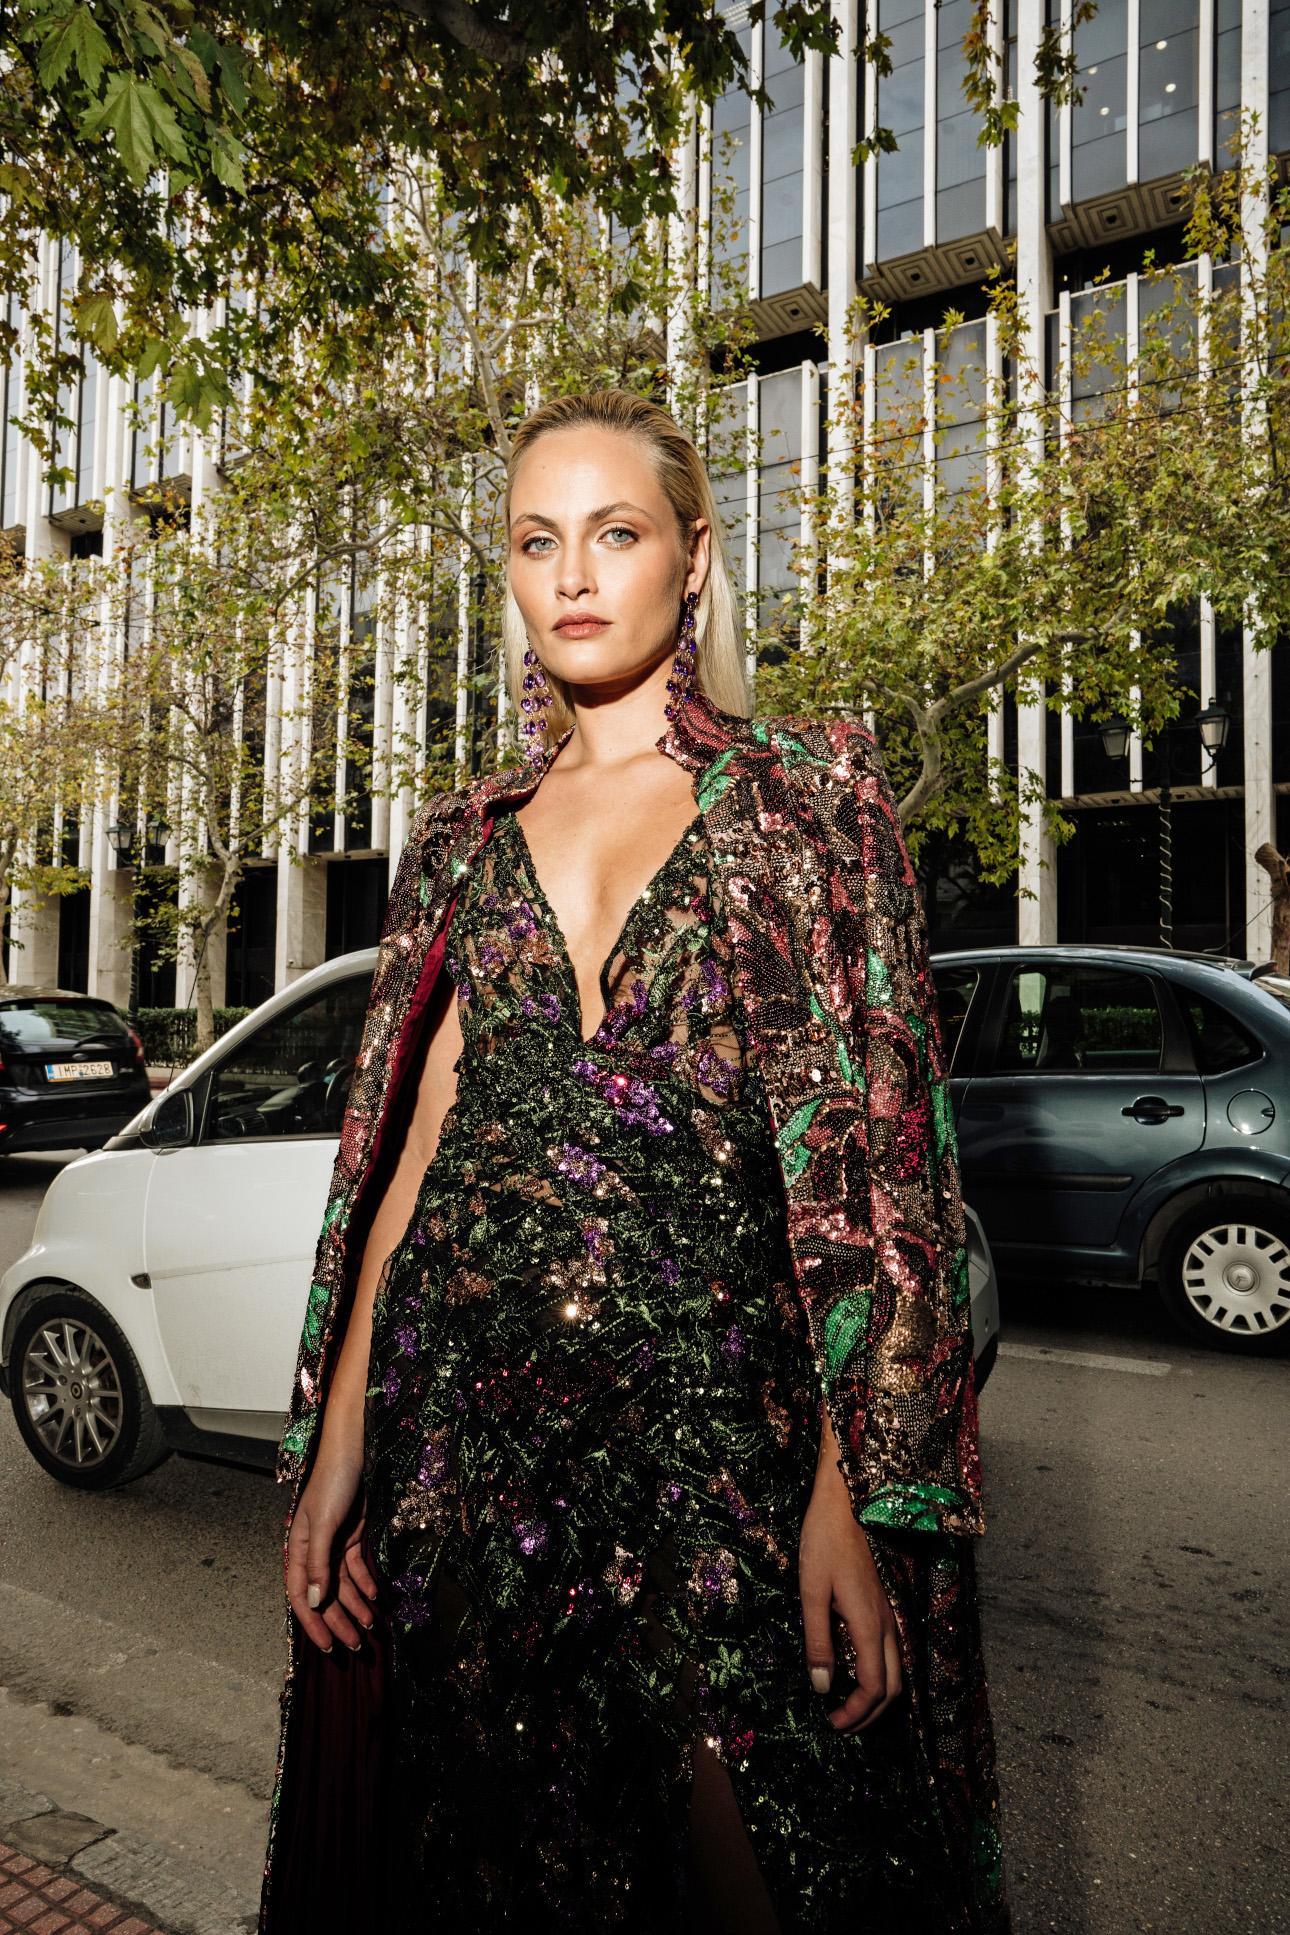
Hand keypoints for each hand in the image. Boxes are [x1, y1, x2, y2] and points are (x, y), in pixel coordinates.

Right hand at [285, 1438, 378, 1654]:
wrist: (353, 1453)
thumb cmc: (332, 1485)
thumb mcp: (323, 1525)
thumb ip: (317, 1564)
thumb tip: (313, 1601)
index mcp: (298, 1550)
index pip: (300, 1596)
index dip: (313, 1623)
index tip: (326, 1648)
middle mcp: (313, 1552)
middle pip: (325, 1596)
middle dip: (339, 1621)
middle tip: (357, 1646)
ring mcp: (333, 1545)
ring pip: (343, 1585)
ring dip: (356, 1606)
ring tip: (371, 1627)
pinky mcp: (352, 1537)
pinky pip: (356, 1569)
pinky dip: (365, 1584)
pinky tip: (375, 1598)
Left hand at [798, 1453, 902, 1732]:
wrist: (845, 1501)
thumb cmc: (824, 1541)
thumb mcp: (812, 1592)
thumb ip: (818, 1640)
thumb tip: (822, 1687)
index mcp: (868, 1624)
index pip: (873, 1687)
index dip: (856, 1713)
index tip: (832, 1723)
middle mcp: (886, 1623)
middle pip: (893, 1687)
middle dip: (871, 1715)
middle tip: (842, 1725)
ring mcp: (888, 1613)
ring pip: (896, 1670)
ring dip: (878, 1697)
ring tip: (850, 1707)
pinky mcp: (883, 1604)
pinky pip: (891, 1652)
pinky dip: (880, 1675)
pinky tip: (857, 1672)